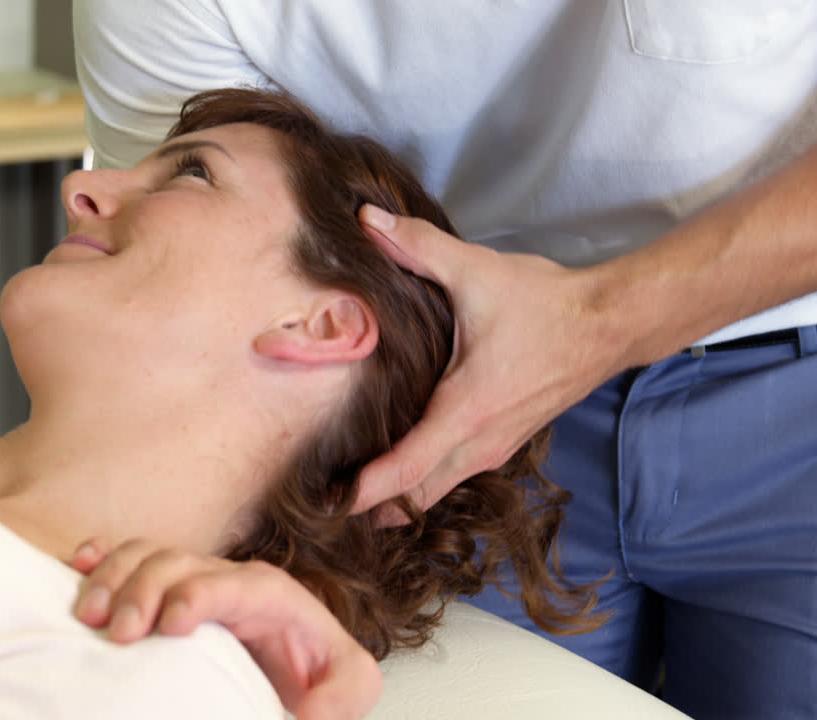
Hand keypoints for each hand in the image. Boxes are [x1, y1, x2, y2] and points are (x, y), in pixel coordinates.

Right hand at [70, 538, 381, 719]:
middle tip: (118, 634)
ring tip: (89, 615)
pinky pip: (128, 555)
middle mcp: (225, 576)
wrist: (297, 671)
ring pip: (146, 555)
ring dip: (114, 578)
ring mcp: (192, 577)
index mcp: (270, 595)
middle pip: (178, 563)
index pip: (231, 584)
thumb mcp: (350, 684)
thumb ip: (346, 691)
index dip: (198, 595)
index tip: (170, 624)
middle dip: (144, 590)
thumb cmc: (318, 675)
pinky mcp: (165, 587)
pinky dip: (102, 557)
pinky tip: (79, 566)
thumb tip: (313, 712)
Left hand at [353, 204, 621, 524]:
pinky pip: (452, 478)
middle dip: (370, 508)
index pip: (407, 468)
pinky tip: (393, 471)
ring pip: (435, 492)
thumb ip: (419, 248)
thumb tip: (368, 222)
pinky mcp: (503, 443)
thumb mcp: (478, 271)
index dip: (365, 491)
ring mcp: (494, 449)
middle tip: (321, 510)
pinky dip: (420, 484)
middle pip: (416, 498)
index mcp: (466, 412)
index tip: (328, 506)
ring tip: (346, 498)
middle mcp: (480, 443)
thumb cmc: (546, 304)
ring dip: (395, 500)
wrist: (609, 324)